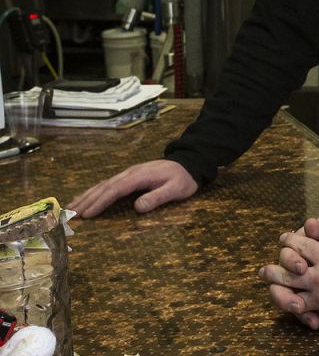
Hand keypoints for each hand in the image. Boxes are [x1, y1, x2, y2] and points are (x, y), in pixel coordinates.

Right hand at [68, 159, 198, 217]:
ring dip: (87, 195)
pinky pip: (108, 184)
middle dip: (87, 200)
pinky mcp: (130, 176)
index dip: (100, 202)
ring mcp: (129, 173)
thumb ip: (158, 197)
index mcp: (139, 176)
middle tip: (70, 215)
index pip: (116, 190)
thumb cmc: (183, 179)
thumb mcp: (176, 189)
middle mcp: (130, 173)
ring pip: (103, 184)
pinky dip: (95, 191)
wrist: (189, 163)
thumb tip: (138, 208)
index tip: (87, 214)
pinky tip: (86, 198)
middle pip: (105, 187)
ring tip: (71, 208)